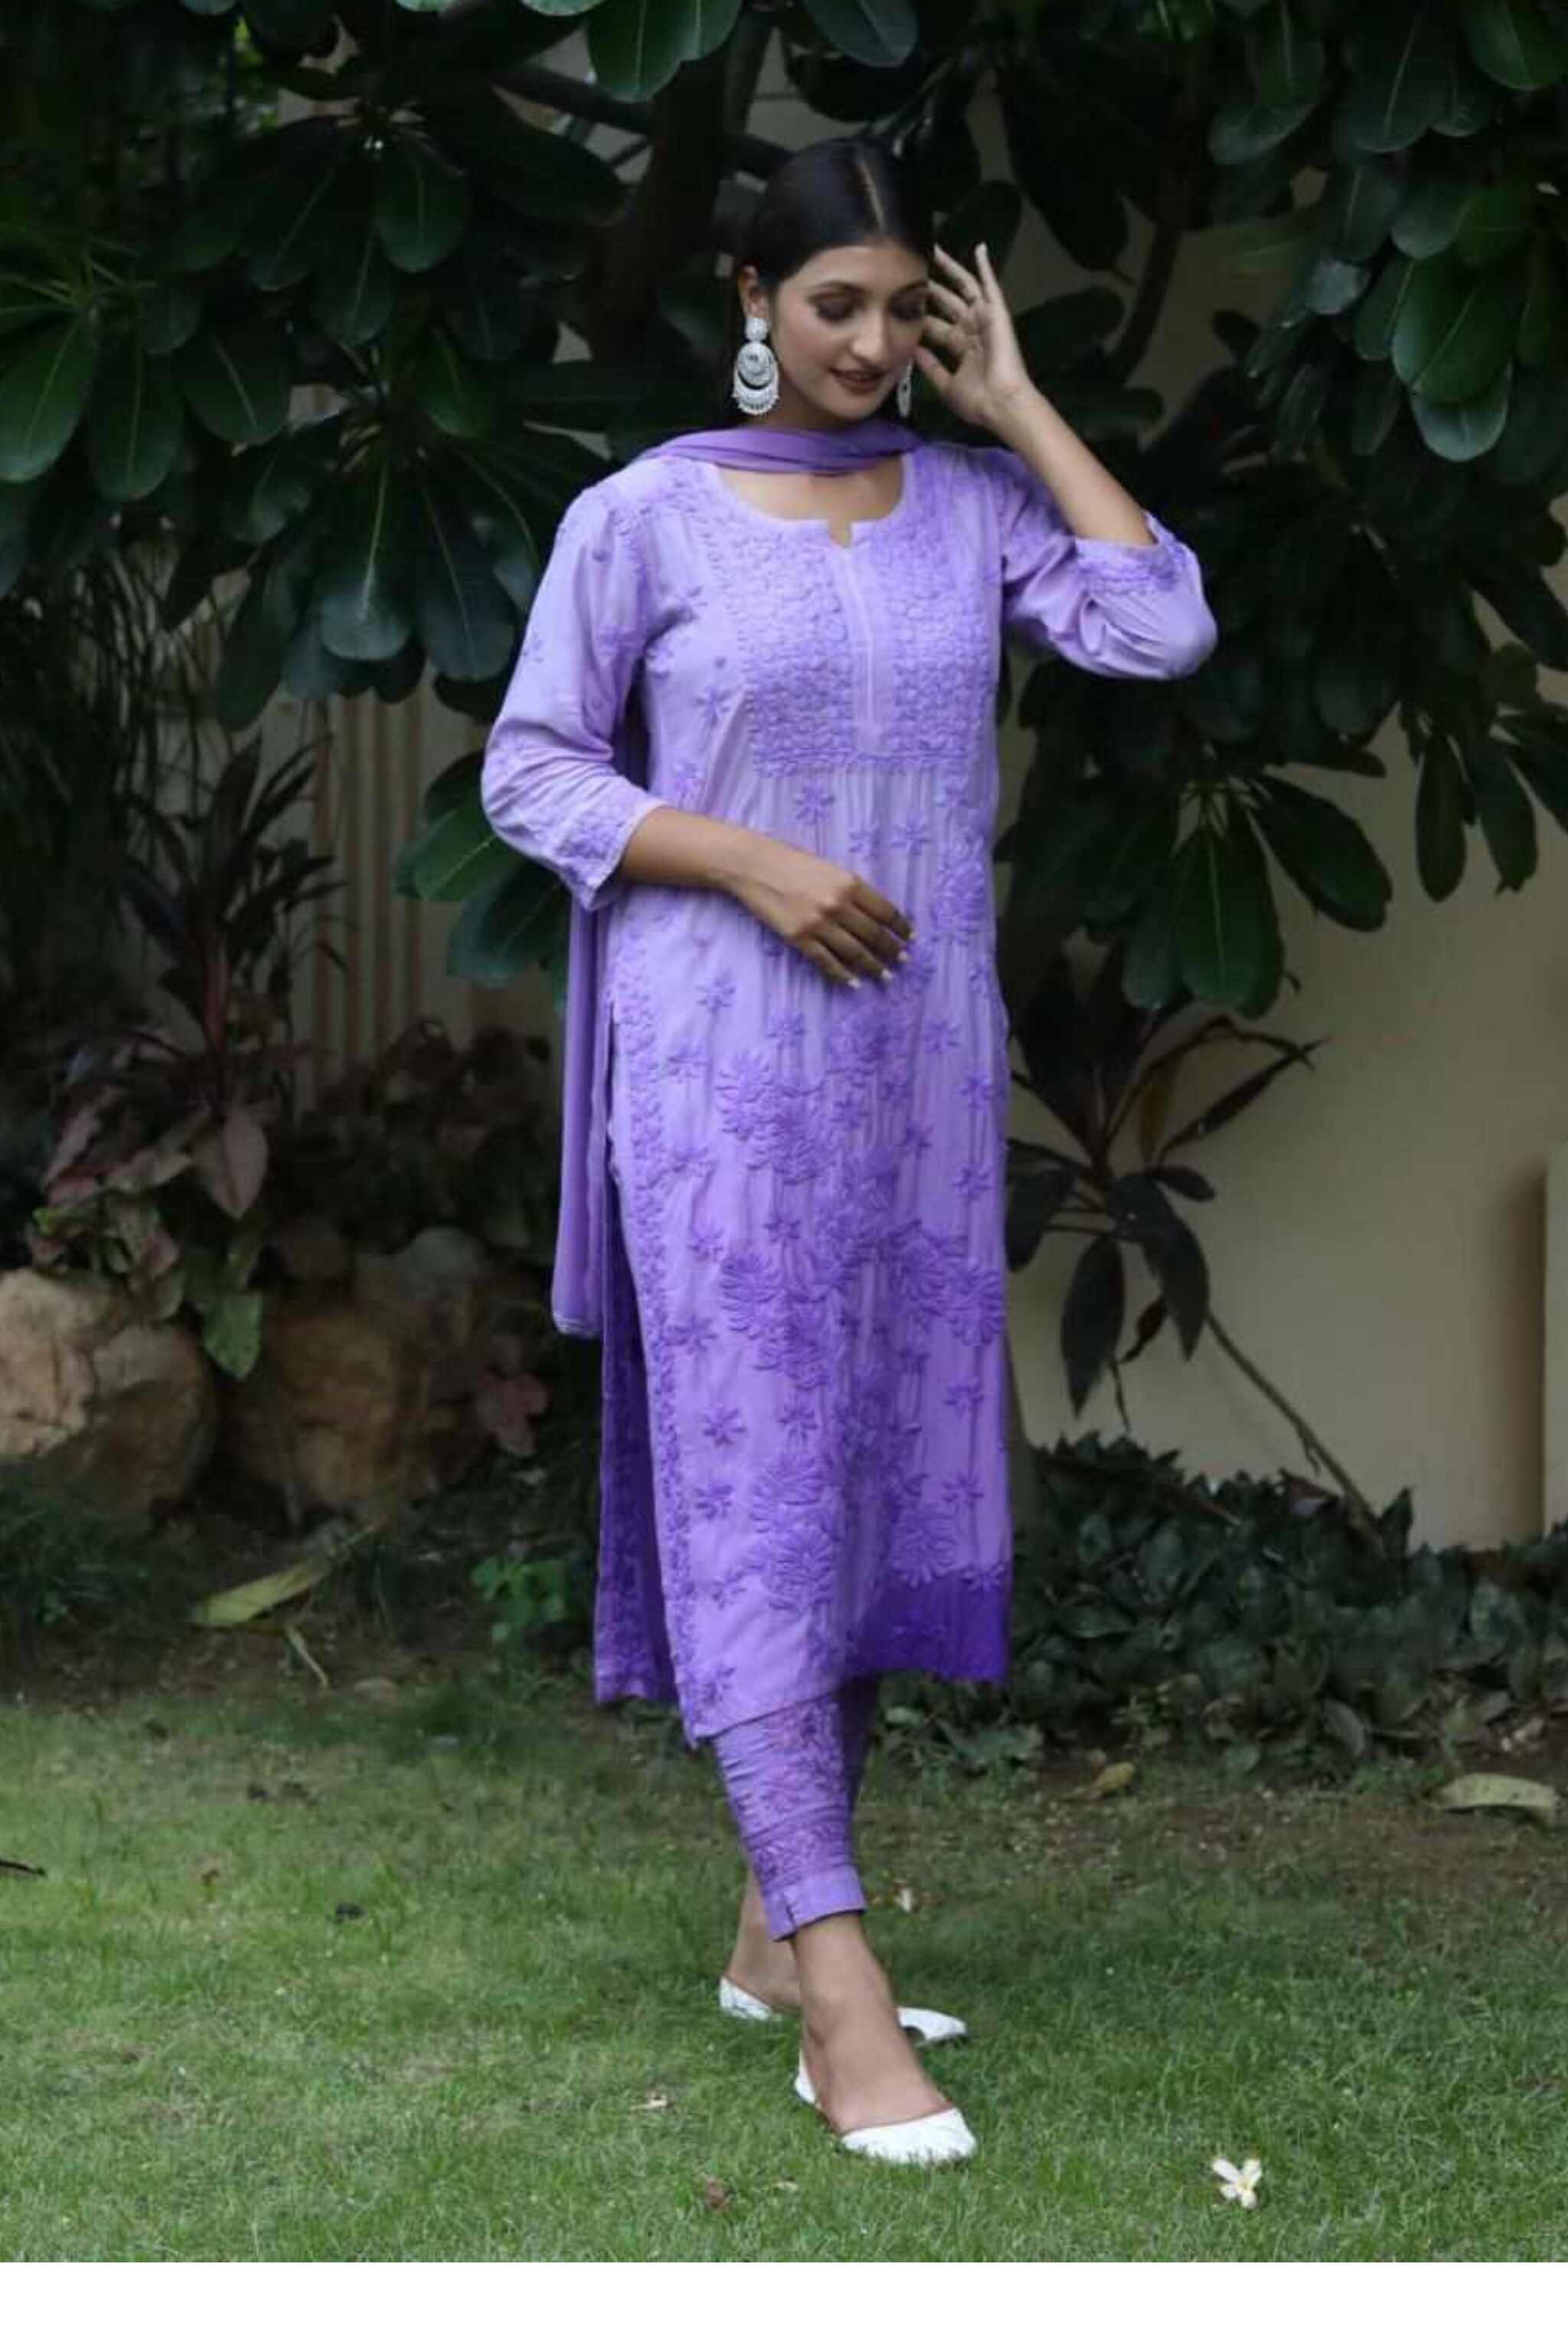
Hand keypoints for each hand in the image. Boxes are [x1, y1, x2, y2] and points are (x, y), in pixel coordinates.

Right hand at [726, 836, 911, 988]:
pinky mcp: (799, 938)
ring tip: (885, 976)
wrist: (754, 865)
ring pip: (854, 952)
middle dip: (891, 950)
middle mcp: (838, 905)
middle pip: (874, 935)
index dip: (900, 927)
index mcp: (850, 883)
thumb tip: (874, 914)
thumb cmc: (792, 861)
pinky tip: (854, 983)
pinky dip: (842, 975)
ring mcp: (818, 924)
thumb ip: (851, 890)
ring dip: (873, 967)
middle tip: (903, 962)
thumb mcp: (830, 868)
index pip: (885, 912)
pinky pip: (826, 962)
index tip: (910, 938)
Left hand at [915, 241, 1033, 430]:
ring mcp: (984, 319)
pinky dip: (985, 267)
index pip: (935, 325)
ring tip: (935, 248)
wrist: (1001, 404)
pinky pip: (990, 285)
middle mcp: (971, 329)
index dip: (918, 314)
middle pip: (946, 302)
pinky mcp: (996, 313)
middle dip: (929, 286)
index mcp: (960, 347)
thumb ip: (930, 366)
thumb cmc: (977, 401)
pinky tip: (980, 249)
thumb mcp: (945, 385)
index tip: (899, 301)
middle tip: (913, 267)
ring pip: (963, 287)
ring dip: (950, 268)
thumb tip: (912, 350)